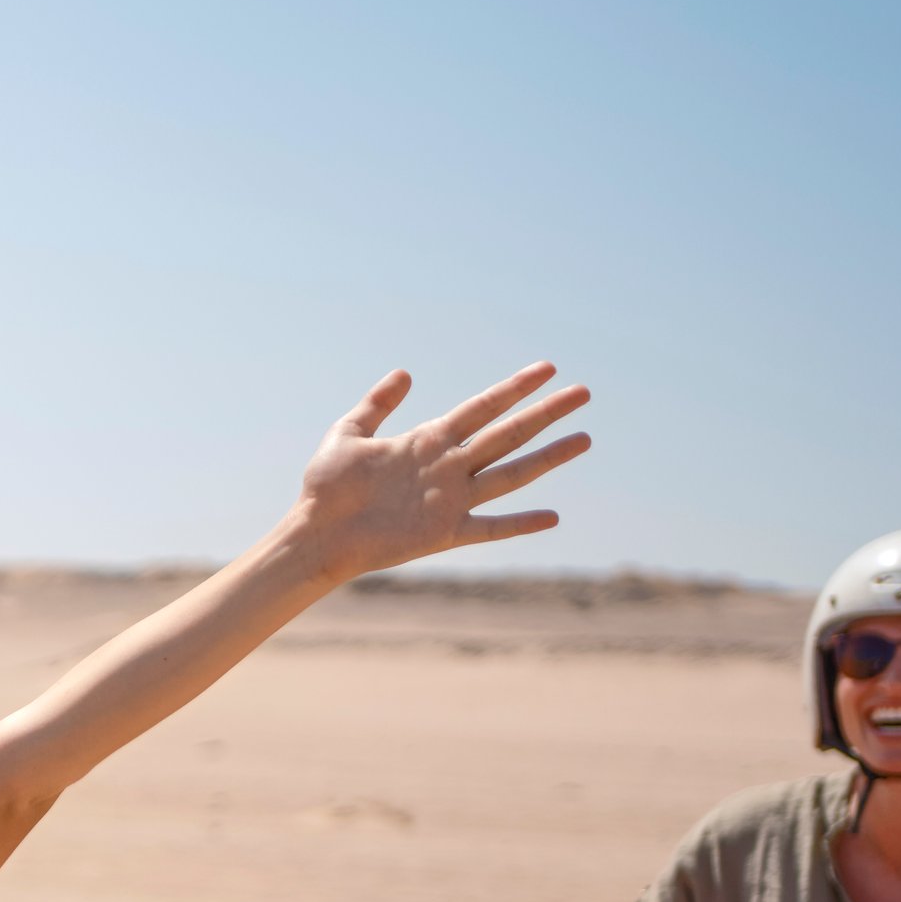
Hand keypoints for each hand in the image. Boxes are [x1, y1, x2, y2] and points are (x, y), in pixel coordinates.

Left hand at [274, 363, 592, 584]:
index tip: (548, 368)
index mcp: (429, 440)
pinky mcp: (444, 533)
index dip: (515, 388)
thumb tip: (404, 373)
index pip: (483, 407)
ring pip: (511, 474)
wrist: (315, 534)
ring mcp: (451, 499)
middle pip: (508, 434)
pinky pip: (490, 528)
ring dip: (548, 458)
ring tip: (585, 438)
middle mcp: (449, 467)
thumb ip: (376, 404)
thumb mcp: (347, 434)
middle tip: (584, 392)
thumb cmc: (326, 487)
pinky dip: (520, 524)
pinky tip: (552, 517)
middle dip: (546, 413)